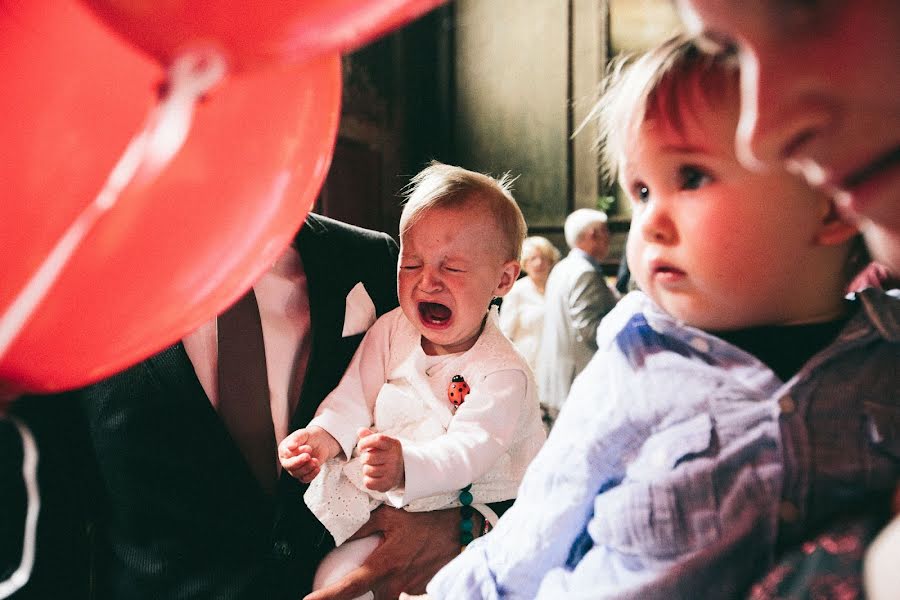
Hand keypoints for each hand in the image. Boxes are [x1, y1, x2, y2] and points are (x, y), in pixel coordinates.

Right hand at [278, 426, 339, 482]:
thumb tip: (290, 446)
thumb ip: (296, 439)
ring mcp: (295, 469)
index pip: (286, 454)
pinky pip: (305, 479)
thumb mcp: (303, 434)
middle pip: (289, 466)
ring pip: (297, 474)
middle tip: (308, 456)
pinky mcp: (303, 474)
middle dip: (299, 462)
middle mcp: (287, 461)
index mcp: (284, 450)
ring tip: (315, 460)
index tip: (308, 448)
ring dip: (307, 468)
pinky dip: (311, 475)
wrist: (321, 442)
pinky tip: (317, 468)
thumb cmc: (309, 437)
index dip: (297, 452)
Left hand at [303, 505, 458, 599]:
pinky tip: (405, 557)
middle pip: (369, 599)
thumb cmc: (426, 517)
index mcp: (385, 565)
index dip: (327, 598)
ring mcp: (411, 588)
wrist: (462, 527)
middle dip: (357, 594)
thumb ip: (363, 527)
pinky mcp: (421, 588)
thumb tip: (339, 537)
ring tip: (389, 558)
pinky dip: (398, 576)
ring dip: (381, 583)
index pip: (349, 587)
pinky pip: (402, 587)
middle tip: (344, 585)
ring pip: (387, 594)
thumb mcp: (390, 515)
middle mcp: (397, 583)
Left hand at [357, 428, 403, 491]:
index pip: (378, 439)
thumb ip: (369, 436)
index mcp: (394, 444)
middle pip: (367, 457)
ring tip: (374, 467)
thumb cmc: (386, 454)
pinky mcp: (388, 484)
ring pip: (367, 470)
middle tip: (370, 459)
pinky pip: (368, 482)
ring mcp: (393, 472)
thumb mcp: (380, 443)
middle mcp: (395, 458)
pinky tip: (375, 476)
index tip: (361, 447)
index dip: (364, 442)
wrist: (400, 472)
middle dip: (364, 458)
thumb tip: (360, 430)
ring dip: (366, 469)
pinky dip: (368, 480)